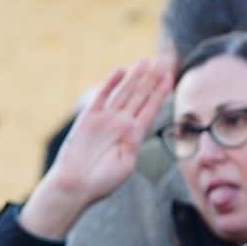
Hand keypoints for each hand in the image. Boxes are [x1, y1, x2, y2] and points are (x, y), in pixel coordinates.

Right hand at [20, 56, 174, 239]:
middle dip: (152, 79)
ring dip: (135, 77)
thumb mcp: (126, 163)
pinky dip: (111, 84)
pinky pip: (103, 97)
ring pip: (125, 93)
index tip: (171, 77)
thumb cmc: (102, 181)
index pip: (151, 108)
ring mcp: (106, 118)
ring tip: (146, 61)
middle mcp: (122, 123)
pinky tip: (121, 71)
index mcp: (134, 135)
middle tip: (163, 61)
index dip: (161, 92)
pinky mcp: (89, 117)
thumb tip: (136, 127)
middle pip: (141, 96)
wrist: (75, 185)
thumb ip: (133, 143)